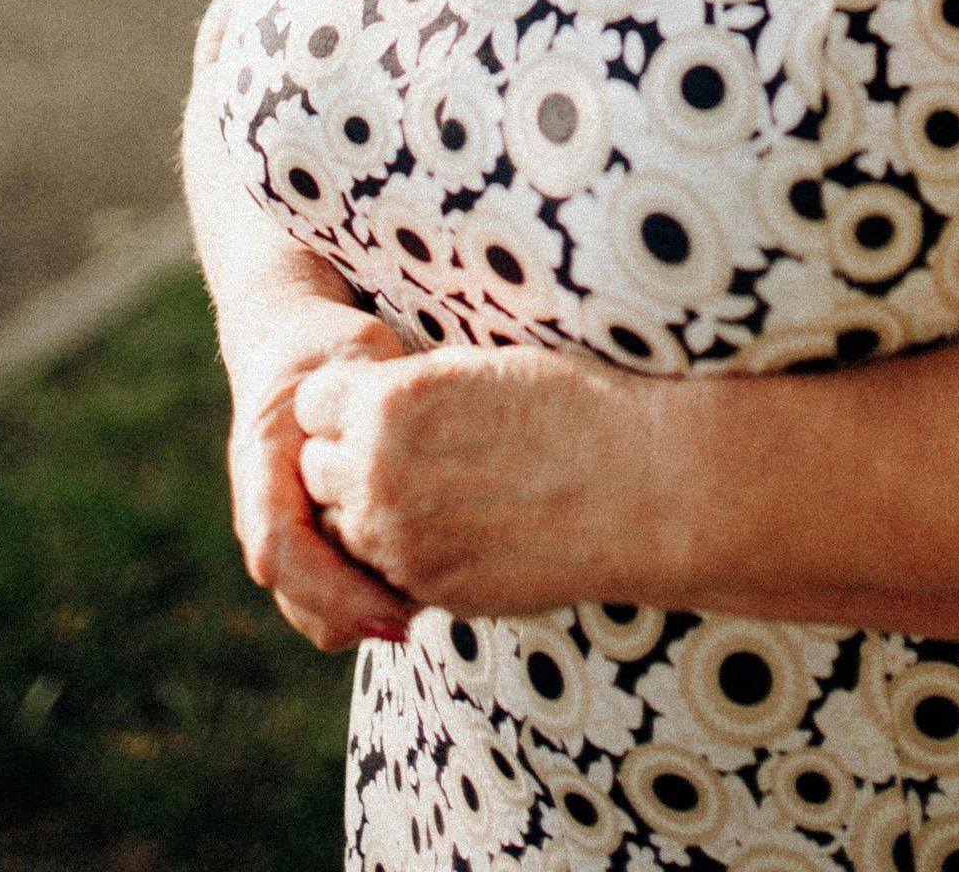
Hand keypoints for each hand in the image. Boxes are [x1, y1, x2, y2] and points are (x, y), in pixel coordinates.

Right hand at [226, 296, 417, 652]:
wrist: (289, 349)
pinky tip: (426, 578)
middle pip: (299, 597)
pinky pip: (334, 598)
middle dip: (363, 615)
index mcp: (262, 464)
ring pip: (315, 611)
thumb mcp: (352, 354)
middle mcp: (264, 512)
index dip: (333, 589)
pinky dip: (373, 602)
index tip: (396, 608)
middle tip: (438, 600)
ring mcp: (283, 533)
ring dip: (370, 614)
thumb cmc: (327, 347)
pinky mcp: (310, 543)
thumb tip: (403, 432)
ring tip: (437, 590)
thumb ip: (372, 392)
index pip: (279, 548)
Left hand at [293, 342, 643, 617]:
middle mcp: (380, 472)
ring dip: (369, 511)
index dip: (345, 400)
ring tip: (432, 491)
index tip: (378, 400)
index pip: (314, 401)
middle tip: (405, 450)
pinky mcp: (430, 589)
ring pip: (343, 527)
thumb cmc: (577, 405)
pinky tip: (455, 528)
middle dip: (346, 458)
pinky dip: (403, 554)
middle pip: (315, 468)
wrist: (644, 485)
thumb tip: (370, 400)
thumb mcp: (478, 368)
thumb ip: (408, 392)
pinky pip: (383, 572)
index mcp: (392, 401)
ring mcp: (401, 540)